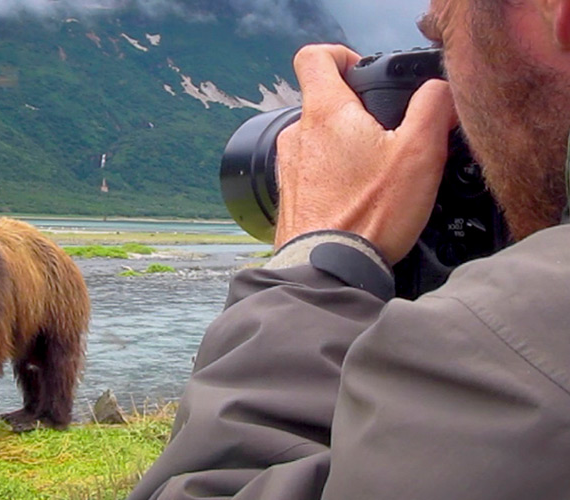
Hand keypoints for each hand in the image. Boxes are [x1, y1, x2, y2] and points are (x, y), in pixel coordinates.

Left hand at [275, 44, 457, 263]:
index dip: (342, 56)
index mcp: (325, 112)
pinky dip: (334, 179)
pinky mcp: (290, 196)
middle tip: (389, 139)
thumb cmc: (369, 215)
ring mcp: (289, 167)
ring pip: (320, 141)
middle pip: (324, 103)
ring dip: (346, 150)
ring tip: (376, 177)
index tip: (363, 73)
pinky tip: (357, 201)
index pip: (315, 57)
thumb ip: (433, 108)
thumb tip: (439, 90)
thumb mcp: (420, 153)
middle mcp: (298, 135)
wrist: (328, 268)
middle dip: (357, 114)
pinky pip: (313, 174)